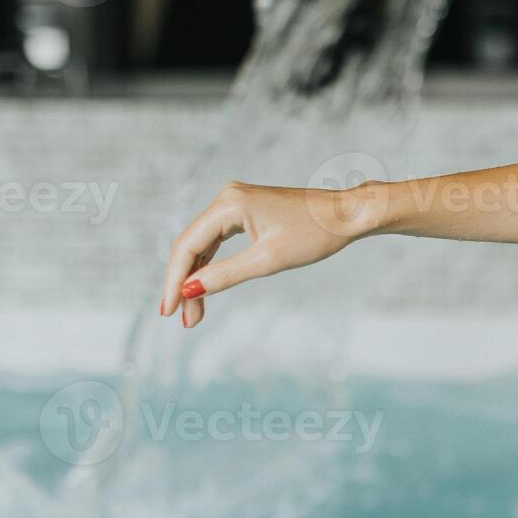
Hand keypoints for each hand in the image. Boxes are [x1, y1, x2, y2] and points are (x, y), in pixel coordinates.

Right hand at [160, 180, 384, 327]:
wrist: (348, 214)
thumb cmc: (315, 233)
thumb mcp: (269, 260)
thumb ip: (226, 275)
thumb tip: (190, 290)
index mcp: (229, 203)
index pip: (187, 245)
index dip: (174, 280)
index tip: (168, 311)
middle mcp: (227, 197)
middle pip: (192, 245)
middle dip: (186, 283)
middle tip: (186, 320)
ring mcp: (235, 202)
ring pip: (204, 245)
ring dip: (198, 277)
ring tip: (194, 313)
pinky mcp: (246, 210)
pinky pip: (219, 239)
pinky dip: (213, 264)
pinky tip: (206, 287)